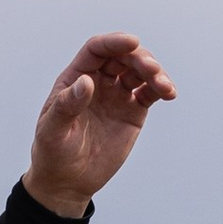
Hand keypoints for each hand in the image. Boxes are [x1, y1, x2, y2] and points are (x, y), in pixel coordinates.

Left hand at [24, 34, 176, 217]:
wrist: (68, 181)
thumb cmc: (53, 153)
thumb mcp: (53, 131)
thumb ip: (67, 105)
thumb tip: (86, 82)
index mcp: (76, 78)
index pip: (97, 50)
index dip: (114, 42)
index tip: (133, 42)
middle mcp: (98, 81)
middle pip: (122, 57)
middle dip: (139, 58)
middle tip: (151, 70)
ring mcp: (117, 95)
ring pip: (139, 72)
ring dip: (154, 72)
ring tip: (163, 86)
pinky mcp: (132, 111)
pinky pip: (149, 92)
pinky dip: (161, 89)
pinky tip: (169, 93)